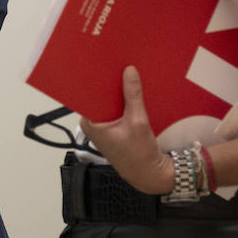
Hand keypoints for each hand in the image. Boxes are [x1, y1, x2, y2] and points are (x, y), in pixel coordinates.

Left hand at [78, 66, 174, 194]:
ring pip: (109, 102)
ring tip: (126, 74)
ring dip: (118, 92)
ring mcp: (103, 126)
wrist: (149, 174)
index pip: (88, 94)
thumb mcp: (138, 121)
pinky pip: (116, 109)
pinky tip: (132, 91)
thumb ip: (133, 95)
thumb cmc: (138, 154)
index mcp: (90, 122)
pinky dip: (123, 102)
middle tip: (118, 64)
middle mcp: (93, 123)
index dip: (97, 79)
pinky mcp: (113, 128)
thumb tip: (129, 71)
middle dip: (109, 83)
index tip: (104, 64)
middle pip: (99, 96)